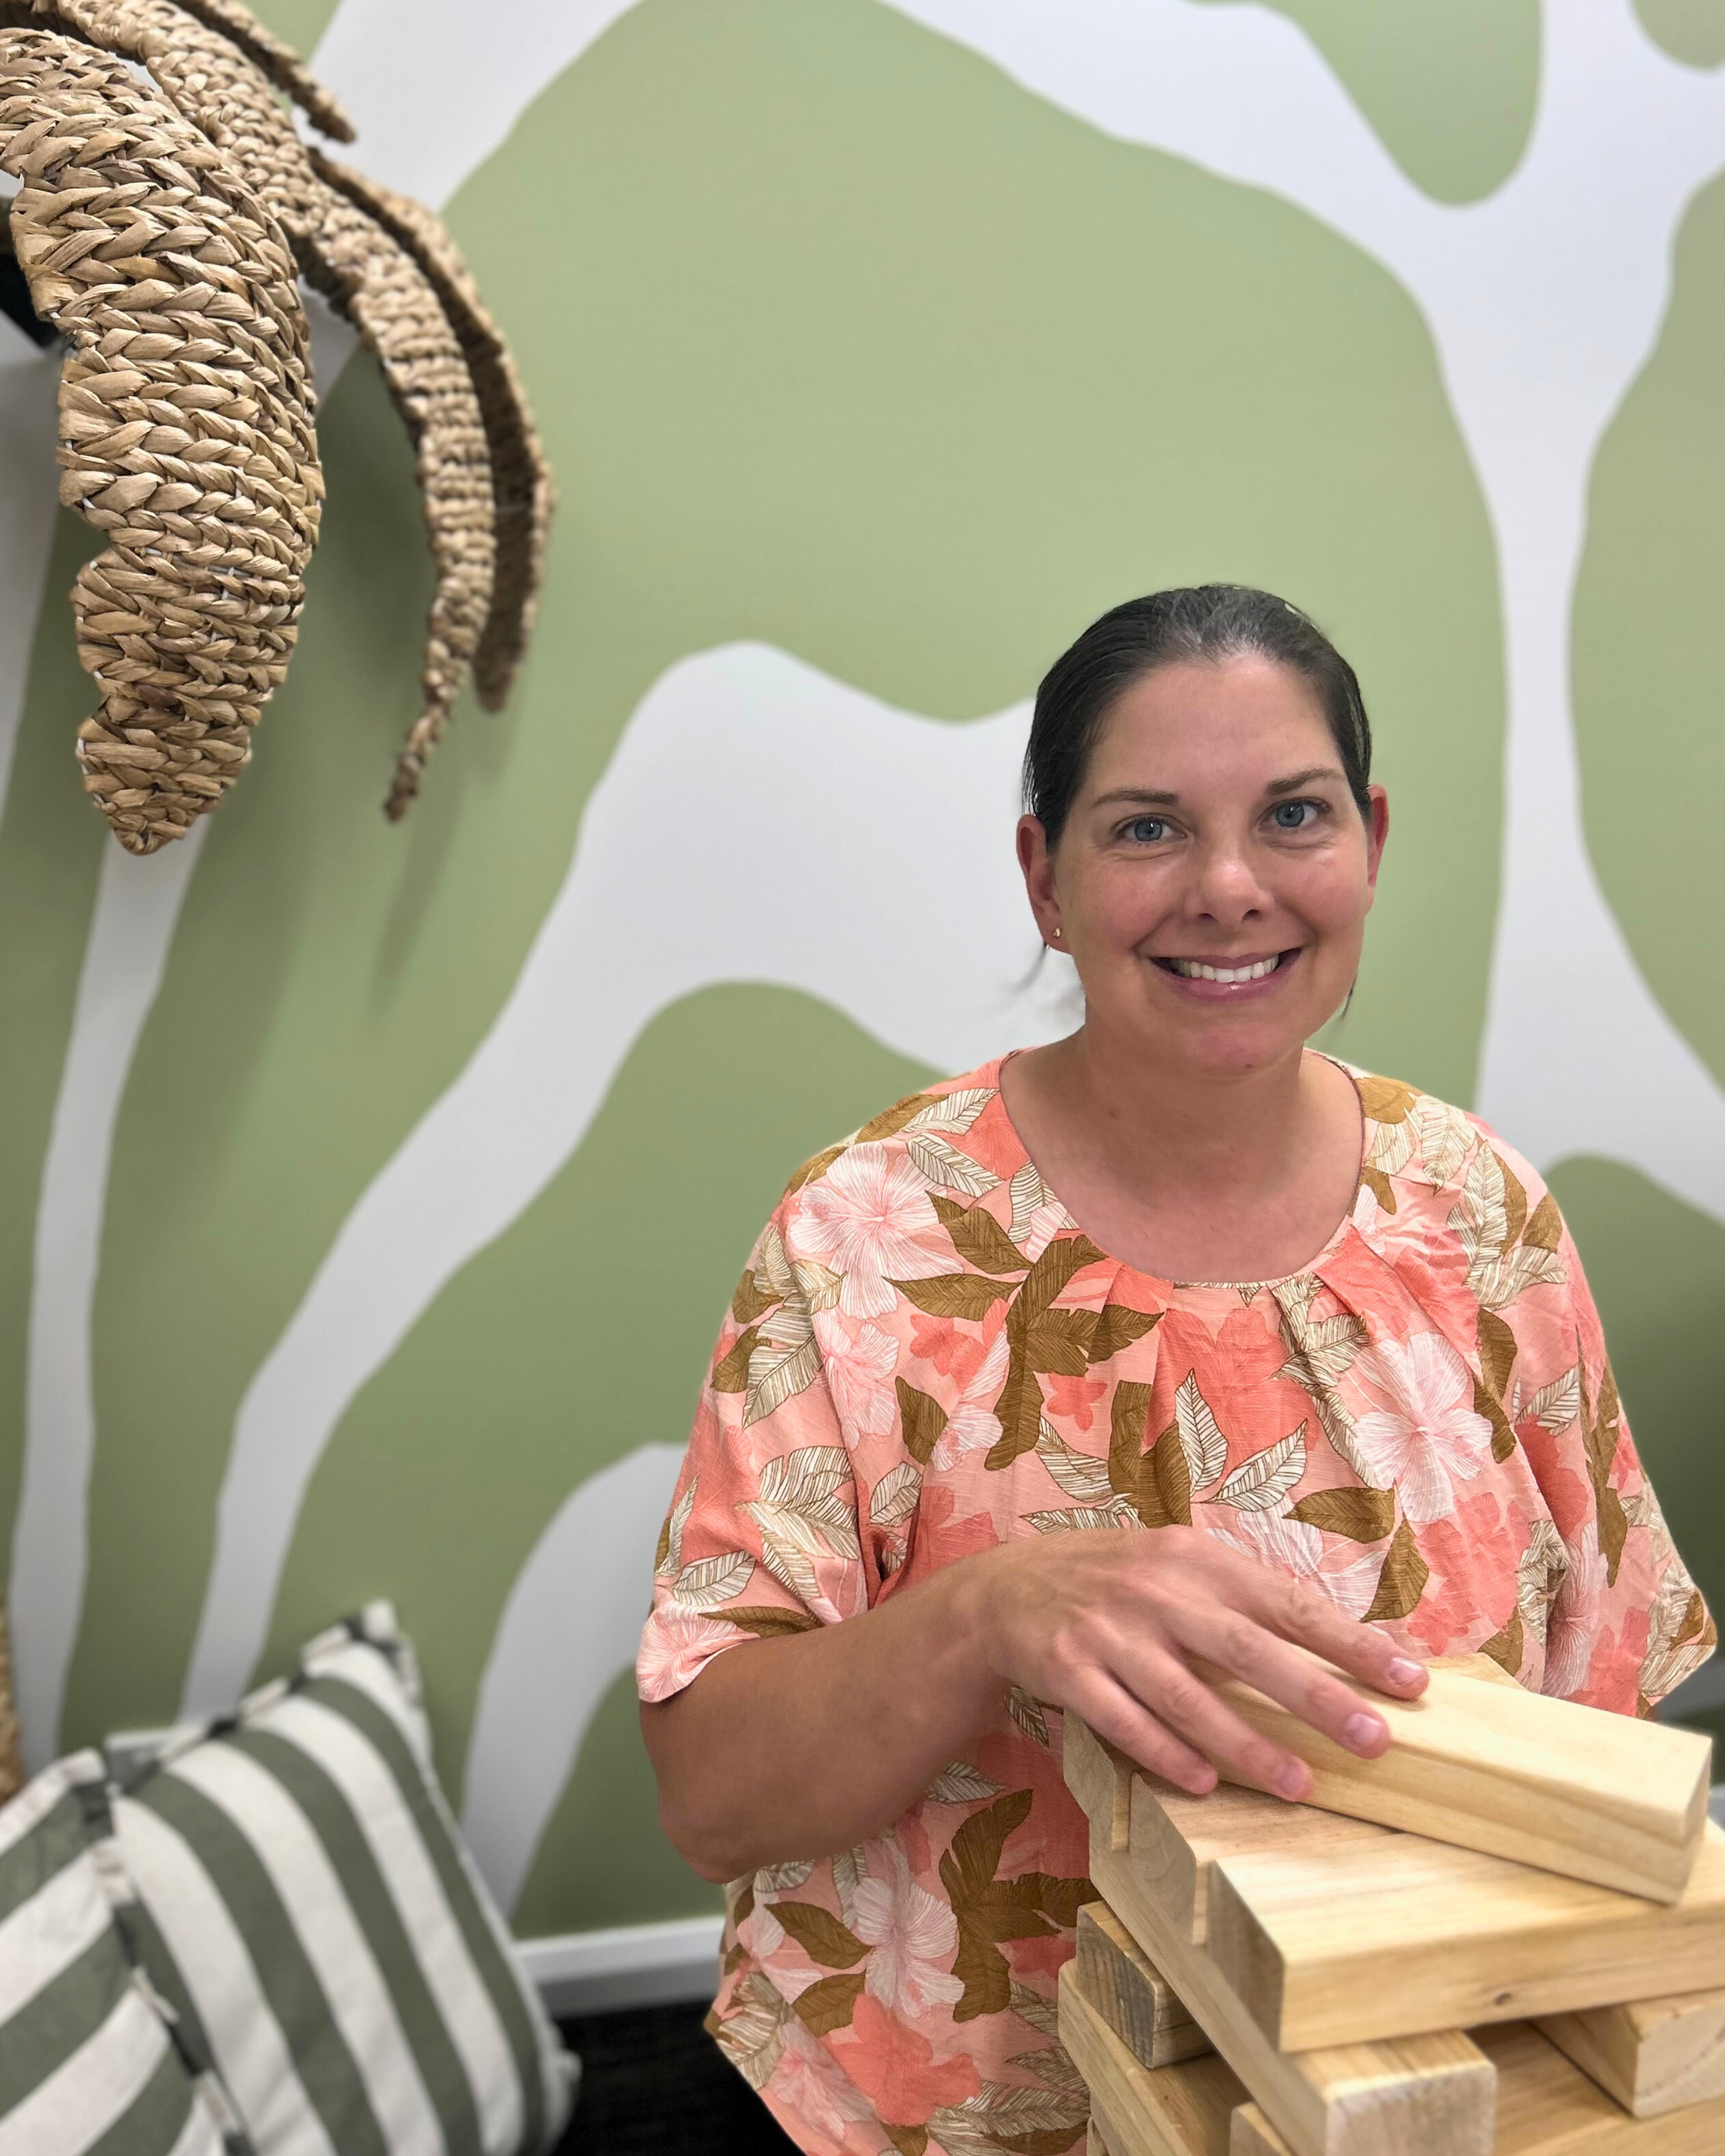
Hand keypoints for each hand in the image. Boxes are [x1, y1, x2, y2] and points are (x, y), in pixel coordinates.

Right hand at [967, 1525, 1426, 1799]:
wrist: (1008, 1588)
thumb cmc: (1120, 1584)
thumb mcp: (1180, 1568)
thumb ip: (1248, 1602)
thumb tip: (1344, 1650)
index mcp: (1198, 1560)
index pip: (1289, 1603)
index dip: (1351, 1642)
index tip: (1410, 1680)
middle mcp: (1156, 1590)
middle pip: (1247, 1649)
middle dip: (1315, 1696)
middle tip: (1375, 1740)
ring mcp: (1109, 1630)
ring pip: (1187, 1695)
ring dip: (1247, 1744)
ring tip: (1300, 1785)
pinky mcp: (1066, 1668)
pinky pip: (1122, 1719)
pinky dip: (1164, 1752)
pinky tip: (1205, 1782)